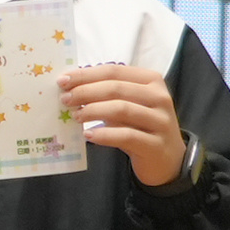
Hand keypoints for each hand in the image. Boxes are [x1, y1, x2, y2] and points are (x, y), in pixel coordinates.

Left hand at [61, 64, 189, 186]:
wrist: (167, 159)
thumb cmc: (140, 127)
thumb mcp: (127, 105)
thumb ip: (105, 94)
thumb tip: (70, 86)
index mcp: (151, 80)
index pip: (114, 71)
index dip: (86, 74)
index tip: (62, 80)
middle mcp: (159, 97)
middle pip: (116, 88)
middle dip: (85, 92)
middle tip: (65, 99)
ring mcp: (160, 121)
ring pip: (122, 109)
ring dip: (93, 111)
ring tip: (75, 116)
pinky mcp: (156, 144)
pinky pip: (127, 136)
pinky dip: (104, 134)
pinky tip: (88, 135)